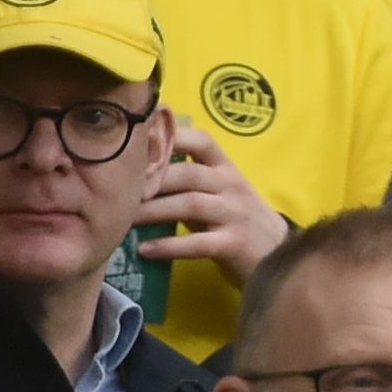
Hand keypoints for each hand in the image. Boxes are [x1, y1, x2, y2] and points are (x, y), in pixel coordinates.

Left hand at [138, 126, 288, 279]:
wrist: (277, 255)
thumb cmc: (236, 220)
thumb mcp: (218, 192)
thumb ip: (187, 178)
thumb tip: (134, 165)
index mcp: (226, 169)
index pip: (201, 140)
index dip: (170, 136)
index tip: (136, 140)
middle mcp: (233, 186)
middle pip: (187, 174)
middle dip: (149, 182)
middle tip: (114, 190)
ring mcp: (236, 214)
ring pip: (190, 205)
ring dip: (152, 212)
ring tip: (123, 221)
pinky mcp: (235, 244)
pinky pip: (198, 243)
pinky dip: (169, 246)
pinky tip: (146, 251)